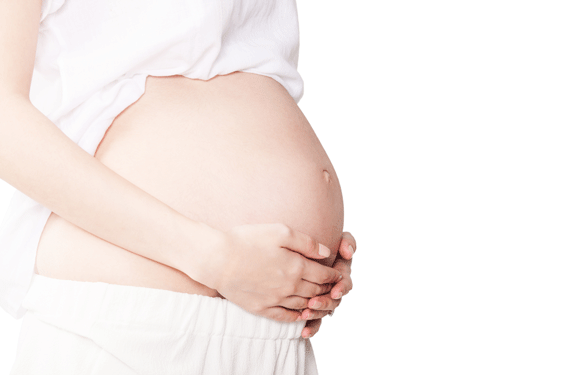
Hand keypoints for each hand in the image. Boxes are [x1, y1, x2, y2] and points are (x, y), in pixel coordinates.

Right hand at [205, 223, 342, 321]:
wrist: (217, 259)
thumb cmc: (247, 240)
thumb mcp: (280, 231)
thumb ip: (306, 243)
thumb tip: (326, 252)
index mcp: (297, 267)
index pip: (324, 275)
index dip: (334, 275)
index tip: (337, 274)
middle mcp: (290, 286)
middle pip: (316, 292)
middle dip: (327, 289)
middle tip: (333, 288)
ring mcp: (275, 299)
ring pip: (303, 305)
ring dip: (315, 304)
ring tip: (320, 300)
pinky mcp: (261, 308)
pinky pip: (285, 317)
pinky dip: (297, 317)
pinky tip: (300, 315)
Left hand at [299, 231, 355, 337]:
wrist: (297, 249)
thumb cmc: (320, 241)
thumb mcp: (337, 238)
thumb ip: (348, 242)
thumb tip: (348, 252)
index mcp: (340, 274)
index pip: (345, 283)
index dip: (342, 287)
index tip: (335, 290)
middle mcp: (333, 288)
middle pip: (334, 300)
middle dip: (325, 303)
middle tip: (313, 303)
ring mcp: (323, 299)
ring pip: (323, 312)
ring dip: (316, 315)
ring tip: (304, 314)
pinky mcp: (311, 307)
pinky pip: (314, 322)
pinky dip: (310, 328)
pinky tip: (302, 332)